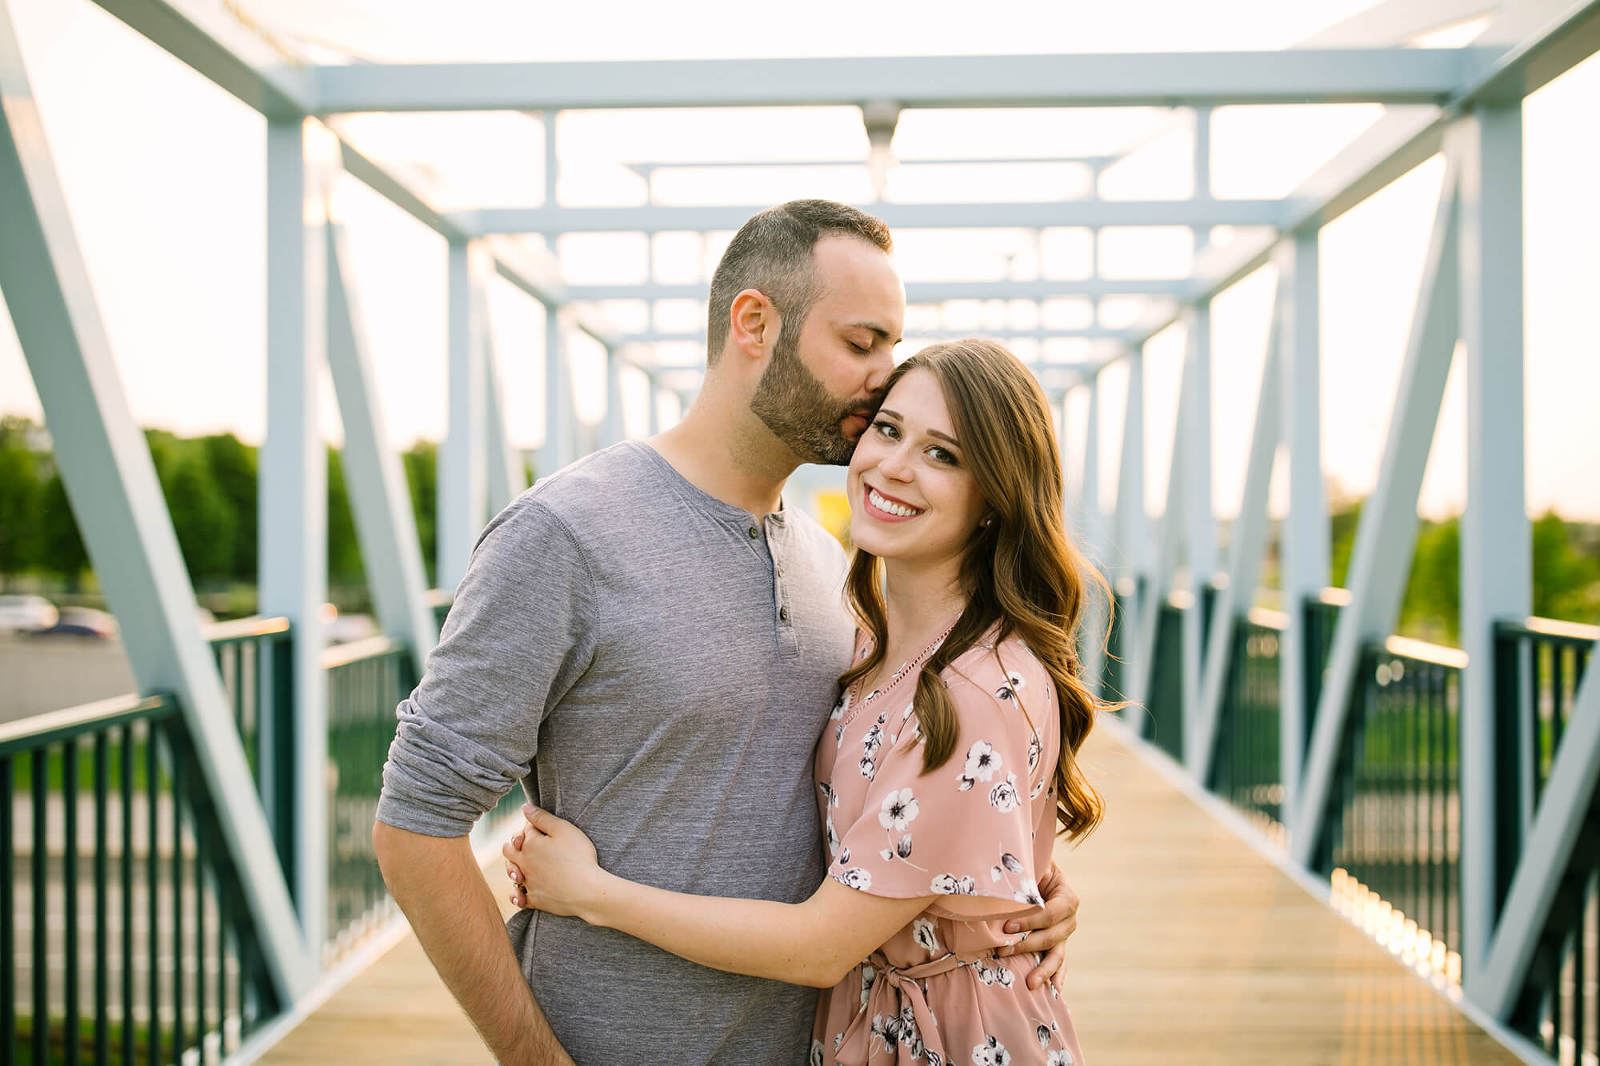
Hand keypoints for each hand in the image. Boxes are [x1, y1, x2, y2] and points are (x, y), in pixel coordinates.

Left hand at [500, 804, 605, 920]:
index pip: (524, 830)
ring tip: (524, 866)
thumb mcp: (564, 830)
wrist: (586, 891)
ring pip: (511, 873)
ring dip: (514, 868)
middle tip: (530, 845)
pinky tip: (521, 892)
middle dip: (515, 845)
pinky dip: (518, 895)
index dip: (533, 826)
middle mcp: (523, 863)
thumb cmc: (578, 857)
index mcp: (530, 844)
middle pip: (508, 850)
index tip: (547, 829)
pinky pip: (519, 898)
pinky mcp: (535, 900)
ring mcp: (528, 883)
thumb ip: (542, 817)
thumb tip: (524, 807)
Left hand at [995, 861, 1077, 989]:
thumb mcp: (1030, 864)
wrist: (1034, 871)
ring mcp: (1064, 933)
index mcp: (1067, 895)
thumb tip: (1004, 878)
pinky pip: (1059, 961)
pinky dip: (1056, 975)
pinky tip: (1053, 990)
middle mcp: (1069, 917)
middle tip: (1003, 950)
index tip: (1007, 926)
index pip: (1053, 912)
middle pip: (1053, 935)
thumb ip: (1024, 872)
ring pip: (1057, 953)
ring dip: (1043, 969)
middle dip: (1027, 944)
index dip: (1032, 920)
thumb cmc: (1028, 867)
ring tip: (1030, 983)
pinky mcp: (1057, 943)